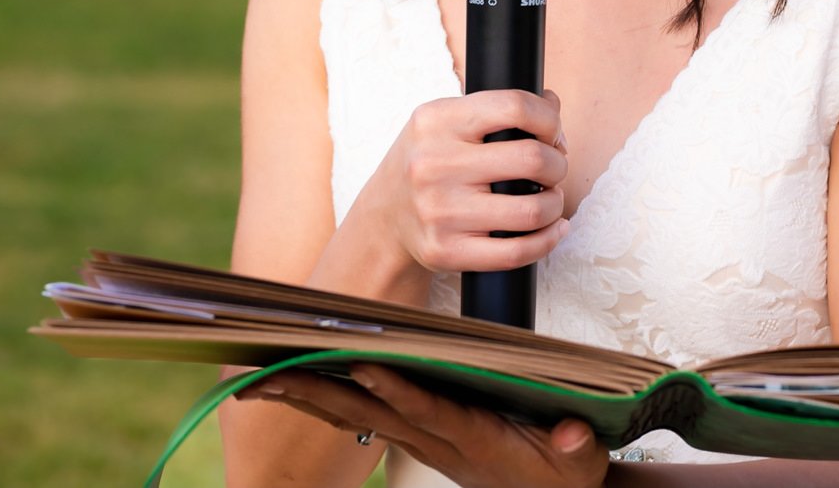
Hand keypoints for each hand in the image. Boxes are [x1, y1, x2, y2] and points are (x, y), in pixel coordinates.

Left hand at [234, 363, 607, 487]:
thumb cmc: (564, 472)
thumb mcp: (580, 460)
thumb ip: (573, 445)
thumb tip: (570, 433)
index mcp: (472, 438)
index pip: (426, 410)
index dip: (395, 390)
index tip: (362, 366)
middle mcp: (435, 439)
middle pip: (366, 414)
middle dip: (316, 393)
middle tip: (264, 377)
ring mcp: (422, 438)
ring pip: (355, 415)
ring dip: (307, 395)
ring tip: (258, 378)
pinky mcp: (418, 434)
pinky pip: (362, 416)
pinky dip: (327, 397)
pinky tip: (294, 383)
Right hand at [352, 89, 571, 276]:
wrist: (384, 218)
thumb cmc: (428, 163)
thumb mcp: (445, 123)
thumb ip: (496, 109)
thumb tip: (552, 104)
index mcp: (434, 121)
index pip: (514, 106)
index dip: (548, 120)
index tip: (551, 134)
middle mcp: (433, 164)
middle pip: (532, 159)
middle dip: (557, 164)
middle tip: (553, 169)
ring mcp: (439, 211)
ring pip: (532, 210)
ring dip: (555, 204)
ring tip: (549, 198)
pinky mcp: (446, 251)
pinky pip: (516, 252)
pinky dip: (547, 240)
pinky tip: (553, 229)